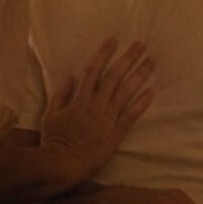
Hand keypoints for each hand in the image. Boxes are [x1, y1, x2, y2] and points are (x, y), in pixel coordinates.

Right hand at [39, 39, 154, 179]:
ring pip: (126, 92)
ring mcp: (107, 118)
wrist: (64, 163)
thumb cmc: (54, 139)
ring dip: (139, 75)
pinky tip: (152, 91)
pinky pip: (131, 115)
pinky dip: (141, 103)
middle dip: (128, 58)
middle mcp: (96, 104)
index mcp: (80, 98)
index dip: (104, 53)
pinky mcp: (116, 132)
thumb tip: (70, 77)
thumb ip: (61, 94)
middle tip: (141, 44)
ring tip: (151, 62)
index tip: (114, 40)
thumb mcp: (50, 114)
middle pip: (114, 76)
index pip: (93, 70)